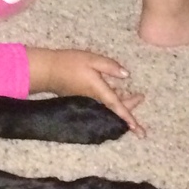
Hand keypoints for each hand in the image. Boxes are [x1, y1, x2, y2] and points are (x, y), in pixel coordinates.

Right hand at [27, 47, 145, 137]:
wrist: (48, 70)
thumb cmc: (69, 63)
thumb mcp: (91, 59)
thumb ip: (109, 66)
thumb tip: (126, 75)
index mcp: (98, 90)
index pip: (117, 106)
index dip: (128, 117)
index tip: (137, 129)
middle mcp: (94, 99)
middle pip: (115, 109)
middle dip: (129, 107)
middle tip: (140, 97)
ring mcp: (87, 101)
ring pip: (108, 107)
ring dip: (121, 104)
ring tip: (132, 96)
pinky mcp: (82, 99)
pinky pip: (101, 104)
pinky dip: (111, 100)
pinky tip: (116, 92)